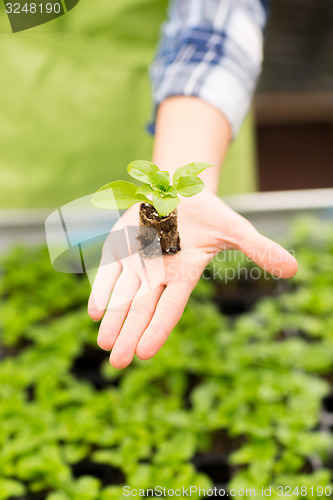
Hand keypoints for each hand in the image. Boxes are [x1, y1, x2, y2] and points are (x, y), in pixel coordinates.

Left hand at [88, 191, 297, 368]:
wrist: (179, 191)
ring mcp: (138, 262)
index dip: (158, 329)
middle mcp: (159, 274)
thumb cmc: (208, 214)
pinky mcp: (121, 247)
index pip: (170, 307)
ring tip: (104, 345)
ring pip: (123, 295)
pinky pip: (109, 271)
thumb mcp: (234, 229)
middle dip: (129, 335)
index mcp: (184, 274)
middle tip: (118, 363)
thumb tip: (293, 269)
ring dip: (113, 319)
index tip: (144, 354)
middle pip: (142, 309)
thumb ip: (258, 249)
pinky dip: (102, 289)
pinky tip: (94, 312)